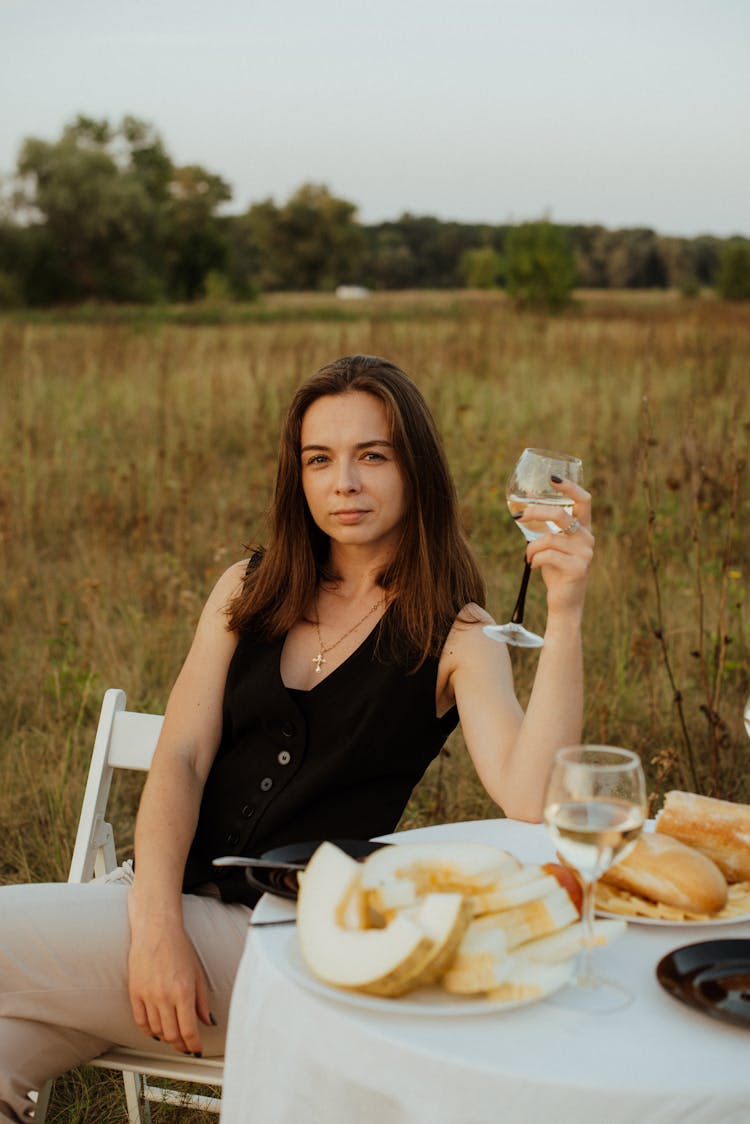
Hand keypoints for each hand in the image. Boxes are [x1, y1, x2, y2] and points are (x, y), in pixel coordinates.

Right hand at [127, 919, 212, 1055]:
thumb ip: (202, 1001)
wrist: (155, 930)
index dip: (194, 1045)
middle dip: (181, 1046)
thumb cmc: (179, 948)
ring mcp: (148, 996)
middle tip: (186, 1047)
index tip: (197, 1049)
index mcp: (183, 992)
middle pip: (172, 1035)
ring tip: (173, 1037)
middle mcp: (165, 997)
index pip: (188, 1030)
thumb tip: (207, 1022)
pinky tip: (156, 1031)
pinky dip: (149, 1031)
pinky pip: (141, 1021)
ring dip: (166, 1039)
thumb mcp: (197, 973)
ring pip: (156, 1031)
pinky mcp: (135, 993)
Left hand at [523, 479, 593, 617]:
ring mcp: (586, 553)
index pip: (584, 500)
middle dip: (537, 512)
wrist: (564, 602)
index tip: (552, 478)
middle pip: (562, 514)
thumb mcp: (551, 545)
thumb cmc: (555, 571)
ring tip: (528, 556)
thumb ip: (545, 528)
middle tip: (518, 516)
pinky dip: (534, 559)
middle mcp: (588, 538)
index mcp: (583, 529)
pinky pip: (548, 555)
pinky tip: (533, 566)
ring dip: (532, 547)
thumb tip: (524, 509)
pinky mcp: (578, 568)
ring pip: (550, 538)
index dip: (570, 487)